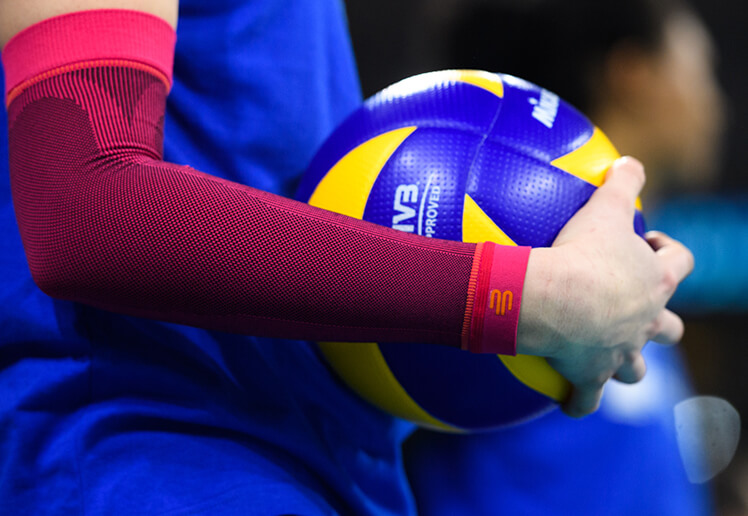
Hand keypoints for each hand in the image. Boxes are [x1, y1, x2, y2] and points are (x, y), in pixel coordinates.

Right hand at [516, 157, 693, 416]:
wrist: (561, 303)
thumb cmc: (587, 255)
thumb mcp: (608, 208)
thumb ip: (623, 181)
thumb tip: (628, 159)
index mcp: (654, 282)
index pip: (680, 264)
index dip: (671, 254)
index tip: (652, 244)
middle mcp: (645, 322)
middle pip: (668, 328)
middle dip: (662, 323)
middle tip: (639, 310)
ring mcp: (620, 353)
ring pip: (636, 369)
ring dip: (627, 366)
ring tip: (610, 361)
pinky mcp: (590, 377)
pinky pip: (587, 400)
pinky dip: (580, 402)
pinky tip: (570, 402)